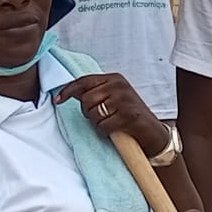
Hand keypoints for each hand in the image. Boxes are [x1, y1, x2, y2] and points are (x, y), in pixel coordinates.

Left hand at [55, 73, 169, 157]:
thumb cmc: (130, 115)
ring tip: (109, 122)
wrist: (154, 132)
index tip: (58, 100)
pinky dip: (104, 131)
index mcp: (115, 79)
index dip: (68, 91)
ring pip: (93, 113)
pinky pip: (103, 125)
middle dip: (88, 112)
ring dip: (97, 122)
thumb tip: (69, 92)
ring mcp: (125, 100)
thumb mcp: (114, 97)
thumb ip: (95, 92)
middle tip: (99, 117)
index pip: (84, 81)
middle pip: (86, 99)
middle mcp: (120, 86)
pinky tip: (114, 130)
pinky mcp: (129, 116)